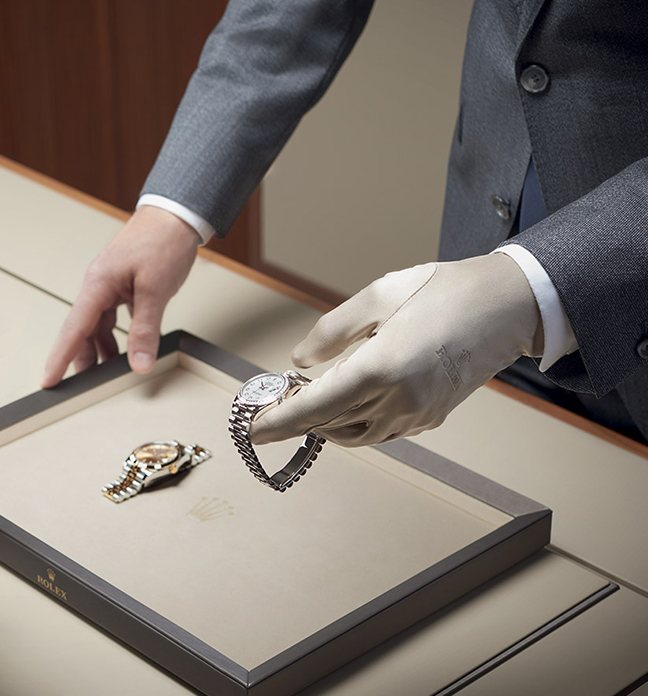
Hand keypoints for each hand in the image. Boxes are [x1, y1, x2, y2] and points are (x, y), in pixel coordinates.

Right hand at [41, 206, 199, 387]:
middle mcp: (99, 286)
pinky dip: (117, 336)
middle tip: (80, 389)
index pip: (73, 329)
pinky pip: (113, 318)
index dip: (59, 358)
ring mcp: (110, 286)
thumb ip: (145, 330)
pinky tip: (125, 350)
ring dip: (101, 350)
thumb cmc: (162, 242)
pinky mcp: (124, 286)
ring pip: (98, 326)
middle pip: (82, 331)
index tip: (48, 381)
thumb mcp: (155, 290)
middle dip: (80, 359)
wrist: (176, 214)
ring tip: (106, 375)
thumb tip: (139, 363)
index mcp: (98, 284)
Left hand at [252, 253, 543, 446]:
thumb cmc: (441, 290)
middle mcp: (398, 400)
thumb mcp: (377, 297)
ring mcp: (417, 414)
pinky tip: (339, 408)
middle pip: (329, 424)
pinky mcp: (431, 417)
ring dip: (322, 426)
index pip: (314, 407)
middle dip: (293, 421)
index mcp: (381, 368)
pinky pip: (380, 432)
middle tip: (265, 412)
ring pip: (354, 435)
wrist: (507, 304)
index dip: (277, 423)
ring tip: (298, 407)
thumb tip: (299, 362)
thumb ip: (332, 332)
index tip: (249, 431)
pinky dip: (352, 425)